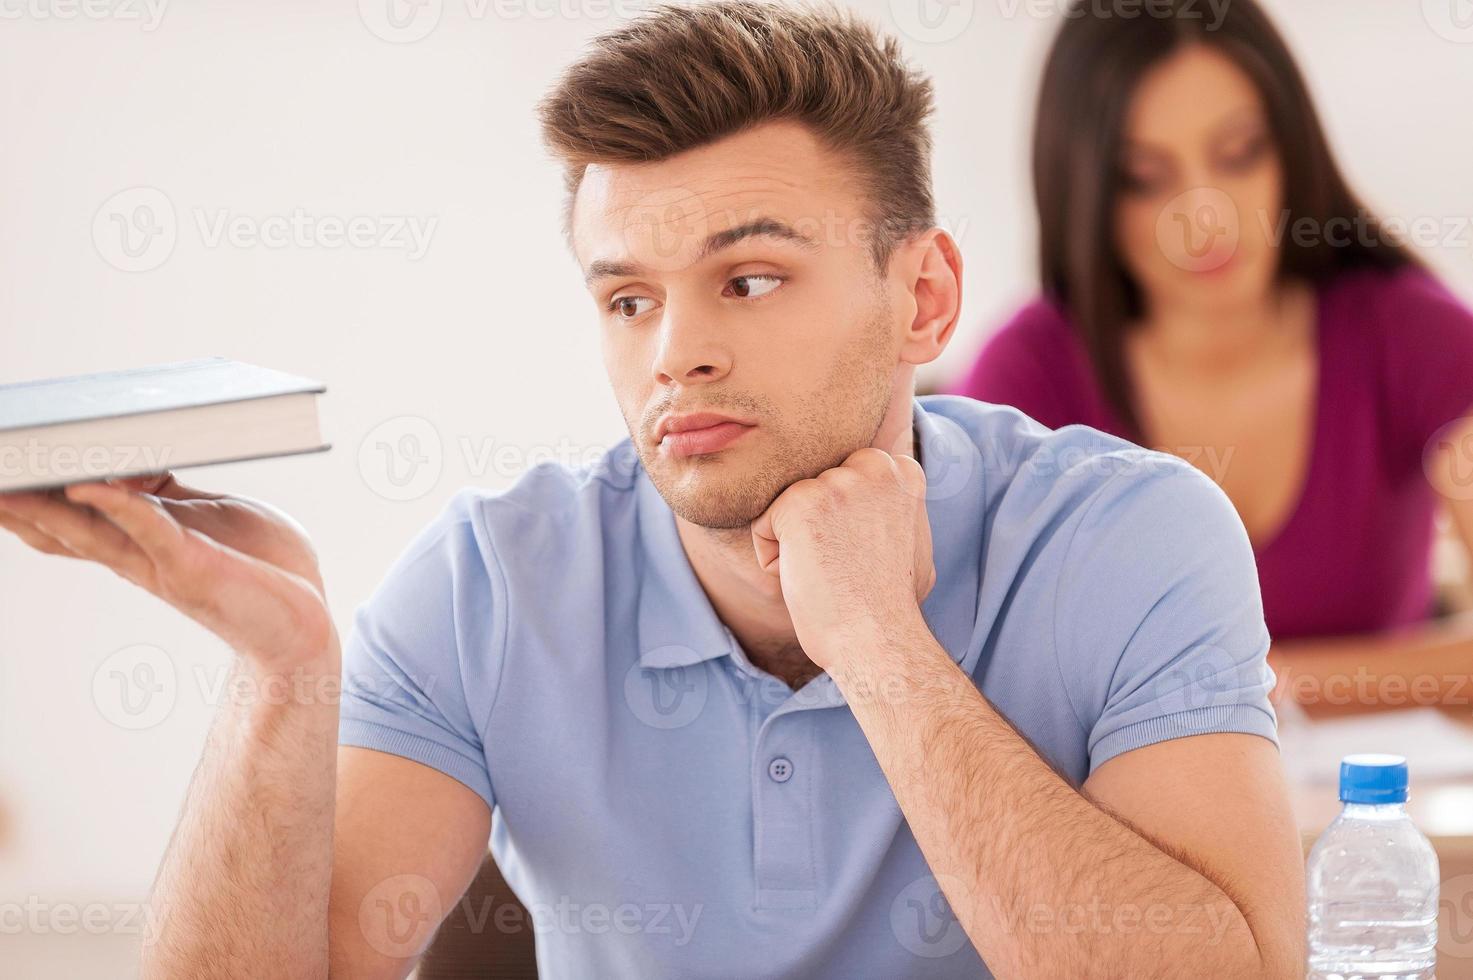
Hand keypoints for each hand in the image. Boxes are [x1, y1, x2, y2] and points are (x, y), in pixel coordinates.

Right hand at [0, 472, 334, 671]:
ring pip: (88, 531)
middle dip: (15, 503)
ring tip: (7, 478)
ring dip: (43, 505)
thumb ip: (163, 492)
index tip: (1, 469)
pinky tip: (89, 485)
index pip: (66, 520)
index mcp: (137, 543)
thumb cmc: (262, 566)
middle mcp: (137, 558)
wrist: (306, 624)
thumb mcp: (207, 513)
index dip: (26, 499)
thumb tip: (117, 460)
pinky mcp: (193, 566)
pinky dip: (118, 505)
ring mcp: (161, 564)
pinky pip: (149, 530)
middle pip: (58, 529)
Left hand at [750, 447, 934, 670]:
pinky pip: (763, 526)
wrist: (878, 639)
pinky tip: (810, 577)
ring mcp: (836, 482)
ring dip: (798, 544)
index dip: (848, 522)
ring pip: (788, 508)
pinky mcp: (800, 502)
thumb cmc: (894, 605)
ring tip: (831, 573)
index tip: (864, 555)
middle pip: (815, 489)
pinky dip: (775, 560)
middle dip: (821, 527)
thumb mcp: (914, 542)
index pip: (847, 475)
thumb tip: (891, 488)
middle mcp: (873, 466)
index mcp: (902, 471)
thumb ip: (897, 508)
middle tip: (847, 566)